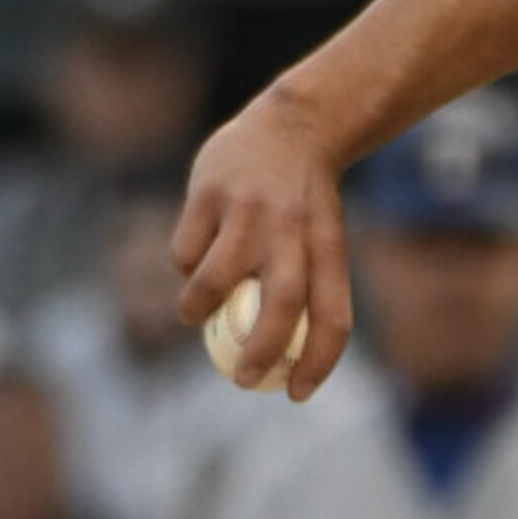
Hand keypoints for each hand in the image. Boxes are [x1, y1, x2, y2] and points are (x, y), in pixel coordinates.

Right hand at [172, 93, 355, 400]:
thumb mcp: (322, 237)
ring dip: (199, 308)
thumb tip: (280, 357)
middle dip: (260, 351)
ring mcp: (249, 210)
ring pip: (215, 280)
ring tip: (197, 315)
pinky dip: (184, 266)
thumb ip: (306, 286)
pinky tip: (193, 257)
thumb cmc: (306, 200)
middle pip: (282, 306)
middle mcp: (292, 230)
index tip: (295, 394)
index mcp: (327, 247)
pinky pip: (186, 251)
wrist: (293, 124)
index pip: (333, 316)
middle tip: (240, 378)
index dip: (318, 362)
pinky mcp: (210, 193)